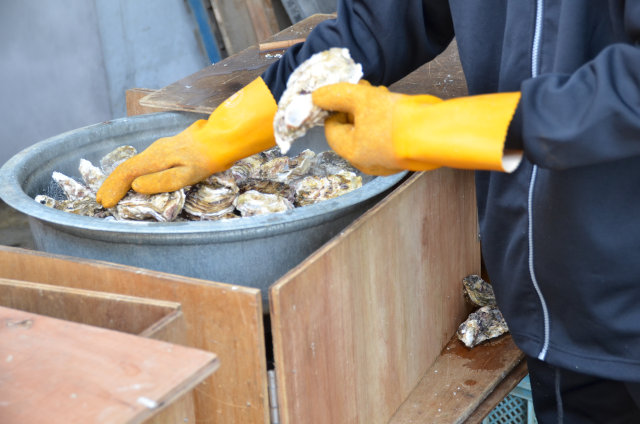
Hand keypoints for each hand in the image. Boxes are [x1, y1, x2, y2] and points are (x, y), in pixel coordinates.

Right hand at [96, 78, 277, 207]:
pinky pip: (144, 162)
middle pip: (127, 167)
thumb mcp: (186, 175)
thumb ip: (161, 181)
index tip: (105, 202)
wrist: (223, 138)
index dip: (114, 188)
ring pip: (135, 164)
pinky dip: (133, 173)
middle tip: (102, 199)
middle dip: (112, 184)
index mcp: (155, 158)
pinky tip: (135, 179)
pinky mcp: (169, 149)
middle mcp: (154, 151)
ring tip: (113, 192)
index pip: (127, 174)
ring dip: (121, 179)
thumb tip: (136, 186)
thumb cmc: (207, 159)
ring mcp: (161, 148)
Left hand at [312, 81, 440, 174]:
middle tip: (365, 89)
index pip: (331, 128)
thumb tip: (316, 96)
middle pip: (351, 131)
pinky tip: (396, 108)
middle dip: (356, 107)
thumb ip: (337, 95)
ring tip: (383, 94)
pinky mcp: (401, 158)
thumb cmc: (395, 119)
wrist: (435, 134)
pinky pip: (385, 139)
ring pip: (369, 133)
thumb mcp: (362, 98)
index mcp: (350, 151)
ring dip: (372, 112)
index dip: (335, 107)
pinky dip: (386, 123)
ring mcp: (385, 162)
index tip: (347, 92)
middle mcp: (365, 162)